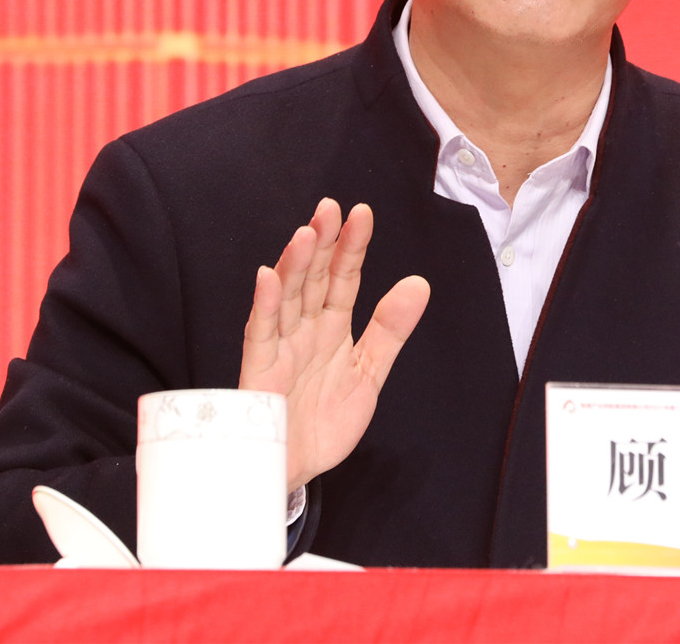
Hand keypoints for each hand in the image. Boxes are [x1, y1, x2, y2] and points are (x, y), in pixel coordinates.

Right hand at [239, 198, 431, 490]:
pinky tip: (268, 277)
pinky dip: (265, 305)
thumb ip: (390, 331)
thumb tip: (419, 283)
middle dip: (322, 244)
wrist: (295, 471)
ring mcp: (280, 348)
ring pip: (287, 298)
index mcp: (332, 328)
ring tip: (307, 235)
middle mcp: (304, 330)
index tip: (361, 213)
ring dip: (296, 266)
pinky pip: (261, 333)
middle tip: (330, 209)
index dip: (352, 247)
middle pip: (313, 280)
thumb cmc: (324, 423)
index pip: (343, 279)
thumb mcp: (369, 374)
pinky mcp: (260, 371)